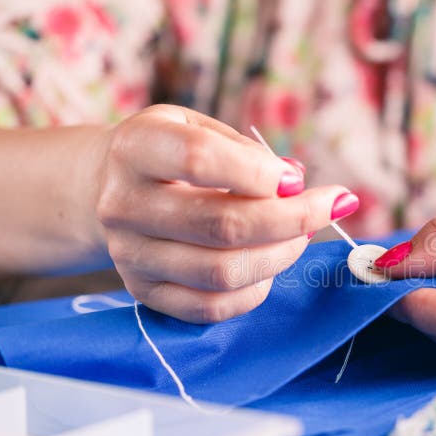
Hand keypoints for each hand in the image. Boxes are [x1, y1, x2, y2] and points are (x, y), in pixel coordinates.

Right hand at [95, 105, 357, 321]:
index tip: (297, 180)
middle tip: (326, 208)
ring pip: (222, 271)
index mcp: (136, 148)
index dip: (260, 172)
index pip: (200, 159)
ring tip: (300, 235)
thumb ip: (248, 152)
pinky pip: (211, 307)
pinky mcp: (144, 293)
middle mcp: (123, 204)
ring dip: (280, 255)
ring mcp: (130, 255)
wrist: (109, 190)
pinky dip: (255, 289)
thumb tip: (296, 182)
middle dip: (292, 220)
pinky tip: (270, 264)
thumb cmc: (172, 155)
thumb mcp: (200, 128)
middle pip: (222, 224)